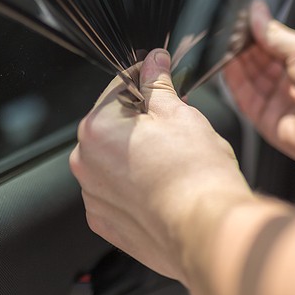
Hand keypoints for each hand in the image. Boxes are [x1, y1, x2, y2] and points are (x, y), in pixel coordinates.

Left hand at [70, 49, 251, 283]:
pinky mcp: (106, 222)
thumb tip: (153, 64)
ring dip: (136, 153)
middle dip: (140, 119)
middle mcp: (86, 163)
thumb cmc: (196, 176)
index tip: (159, 76)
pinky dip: (135, 185)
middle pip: (112, 124)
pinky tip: (163, 186)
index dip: (144, 77)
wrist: (208, 231)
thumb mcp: (181, 114)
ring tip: (172, 161)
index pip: (117, 86)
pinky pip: (117, 191)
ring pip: (114, 159)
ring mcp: (94, 196)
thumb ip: (158, 85)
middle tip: (175, 124)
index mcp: (97, 129)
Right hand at [223, 1, 294, 175]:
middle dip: (242, 47)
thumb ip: (273, 33)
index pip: (270, 45)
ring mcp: (279, 103)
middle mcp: (290, 82)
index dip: (253, 33)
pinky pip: (245, 100)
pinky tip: (228, 65)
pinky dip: (234, 83)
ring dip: (236, 63)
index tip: (240, 21)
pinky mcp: (268, 122)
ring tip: (226, 45)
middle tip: (230, 33)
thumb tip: (256, 12)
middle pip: (256, 62)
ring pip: (248, 80)